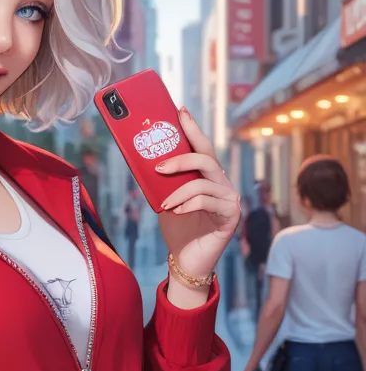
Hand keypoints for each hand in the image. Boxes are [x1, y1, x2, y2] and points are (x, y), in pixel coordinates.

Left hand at [155, 109, 241, 278]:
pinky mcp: (230, 215)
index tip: (180, 111)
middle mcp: (222, 183)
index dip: (192, 128)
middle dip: (181, 158)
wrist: (186, 259)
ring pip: (204, 182)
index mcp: (208, 176)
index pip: (203, 147)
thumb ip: (161, 183)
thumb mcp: (164, 200)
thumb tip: (140, 160)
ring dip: (179, 191)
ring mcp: (229, 199)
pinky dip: (188, 204)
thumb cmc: (177, 228)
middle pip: (207, 158)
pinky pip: (208, 201)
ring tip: (164, 204)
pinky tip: (176, 212)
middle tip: (159, 166)